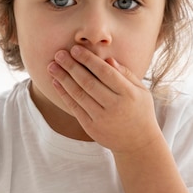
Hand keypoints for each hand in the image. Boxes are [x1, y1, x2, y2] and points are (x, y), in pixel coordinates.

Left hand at [47, 46, 162, 153]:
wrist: (137, 143)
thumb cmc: (140, 111)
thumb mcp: (141, 91)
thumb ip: (126, 74)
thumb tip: (107, 59)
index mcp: (128, 94)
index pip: (105, 73)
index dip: (89, 60)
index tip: (75, 49)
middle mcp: (114, 106)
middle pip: (88, 82)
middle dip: (71, 66)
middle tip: (58, 54)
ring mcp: (101, 118)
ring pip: (79, 95)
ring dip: (63, 79)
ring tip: (52, 66)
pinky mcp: (91, 127)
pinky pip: (75, 108)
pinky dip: (64, 94)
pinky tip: (56, 82)